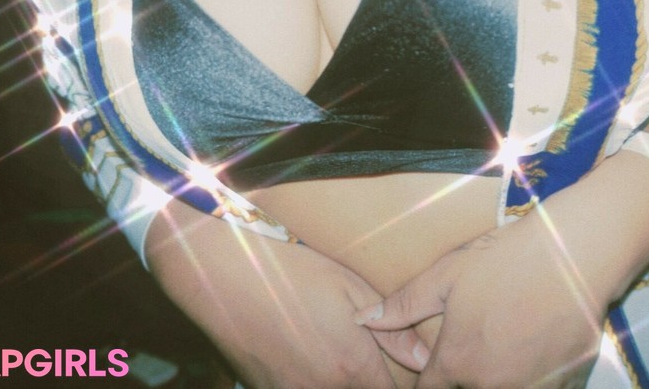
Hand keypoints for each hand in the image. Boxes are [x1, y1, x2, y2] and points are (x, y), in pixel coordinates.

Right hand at [145, 199, 423, 387]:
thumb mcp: (351, 289)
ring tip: (336, 359)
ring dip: (341, 385)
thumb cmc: (292, 270)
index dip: (403, 387)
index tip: (404, 377)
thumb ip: (392, 331)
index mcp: (352, 368)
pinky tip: (308, 360)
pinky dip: (309, 383)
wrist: (224, 271)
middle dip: (372, 386)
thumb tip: (424, 359)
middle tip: (371, 366)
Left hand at [355, 221, 602, 387]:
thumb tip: (364, 319)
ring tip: (507, 348)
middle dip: (465, 380)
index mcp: (458, 362)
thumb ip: (404, 305)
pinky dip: (536, 382)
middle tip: (479, 344)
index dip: (430, 382)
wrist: (575, 254)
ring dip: (501, 381)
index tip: (436, 370)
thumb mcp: (448, 275)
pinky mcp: (568, 385)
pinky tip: (537, 353)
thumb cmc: (509, 260)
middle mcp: (492, 386)